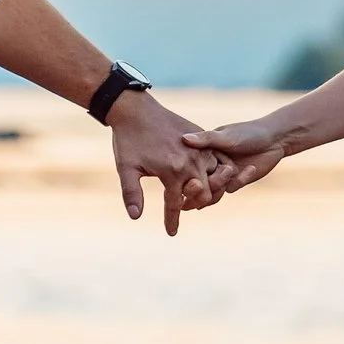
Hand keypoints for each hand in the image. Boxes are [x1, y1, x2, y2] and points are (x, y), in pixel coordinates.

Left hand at [108, 92, 222, 234]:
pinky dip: (215, 171)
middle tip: (183, 209)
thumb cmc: (128, 139)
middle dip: (194, 206)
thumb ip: (132, 193)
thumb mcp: (126, 168)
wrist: (136, 109)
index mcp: (172, 171)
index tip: (171, 233)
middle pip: (204, 195)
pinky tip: (205, 175)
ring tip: (194, 195)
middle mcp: (191, 161)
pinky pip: (218, 160)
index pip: (175, 205)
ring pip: (216, 178)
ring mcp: (200, 149)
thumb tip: (136, 217)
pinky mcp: (203, 138)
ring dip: (209, 189)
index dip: (172, 221)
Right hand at [181, 119, 288, 191]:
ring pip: (212, 189)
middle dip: (199, 186)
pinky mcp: (236, 181)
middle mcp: (210, 164)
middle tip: (202, 185)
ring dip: (218, 186)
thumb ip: (206, 140)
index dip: (187, 173)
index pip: (189, 166)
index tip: (189, 177)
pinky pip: (231, 188)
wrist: (274, 139)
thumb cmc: (248, 132)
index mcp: (203, 151)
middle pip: (198, 182)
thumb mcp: (226, 136)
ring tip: (228, 175)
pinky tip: (251, 168)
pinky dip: (239, 180)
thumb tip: (184, 138)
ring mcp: (222, 174)